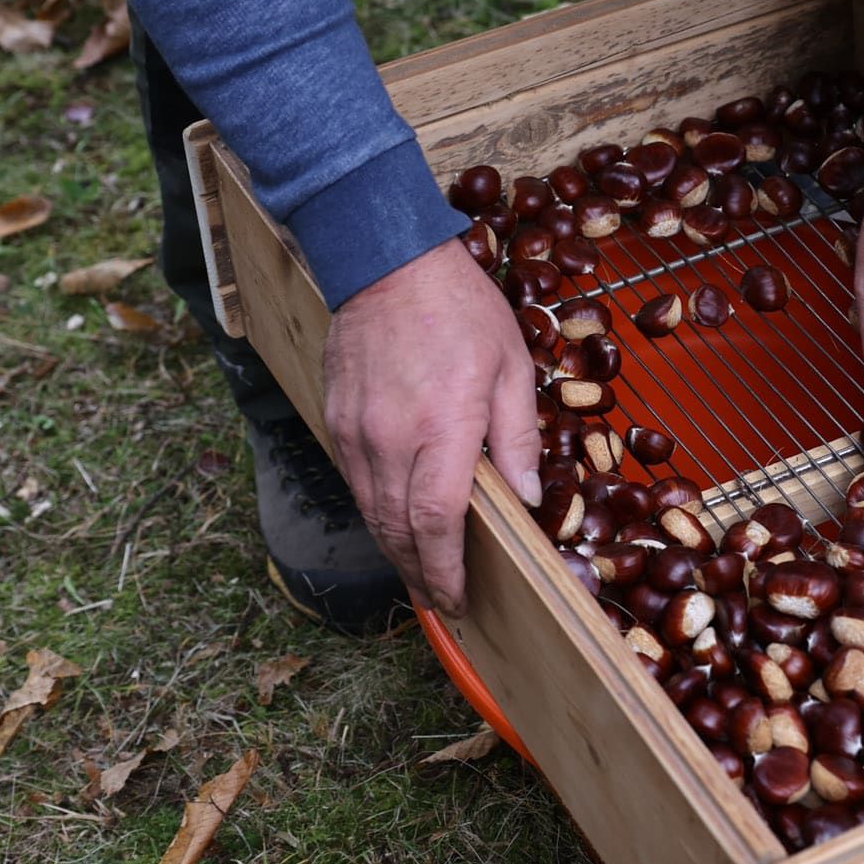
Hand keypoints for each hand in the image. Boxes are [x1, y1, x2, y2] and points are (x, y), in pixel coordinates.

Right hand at [323, 235, 541, 613]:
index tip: (456, 598)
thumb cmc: (460, 309)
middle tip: (440, 602)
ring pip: (370, 511)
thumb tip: (527, 498)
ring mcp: (356, 431)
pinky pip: (354, 481)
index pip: (435, 522)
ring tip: (419, 574)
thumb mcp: (511, 366)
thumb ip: (518, 437)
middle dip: (419, 573)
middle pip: (397, 530)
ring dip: (395, 549)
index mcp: (442, 427)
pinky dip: (374, 512)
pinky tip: (394, 523)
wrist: (386, 261)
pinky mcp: (336, 419)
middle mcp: (390, 438)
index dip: (445, 569)